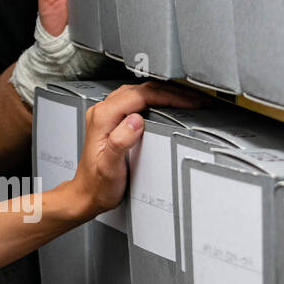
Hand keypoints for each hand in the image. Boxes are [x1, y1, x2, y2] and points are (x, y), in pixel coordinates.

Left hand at [70, 81, 205, 217]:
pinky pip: (136, 101)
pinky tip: (167, 105)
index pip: (139, 96)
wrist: (87, 193)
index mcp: (102, 118)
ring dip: (163, 94)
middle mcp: (102, 112)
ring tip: (187, 100)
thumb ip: (120, 142)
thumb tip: (135, 121)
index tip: (188, 102)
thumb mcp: (109, 167)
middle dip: (170, 92)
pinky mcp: (111, 121)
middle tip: (195, 100)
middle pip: (140, 90)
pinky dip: (155, 100)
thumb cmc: (98, 184)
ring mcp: (106, 115)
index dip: (167, 96)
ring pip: (138, 93)